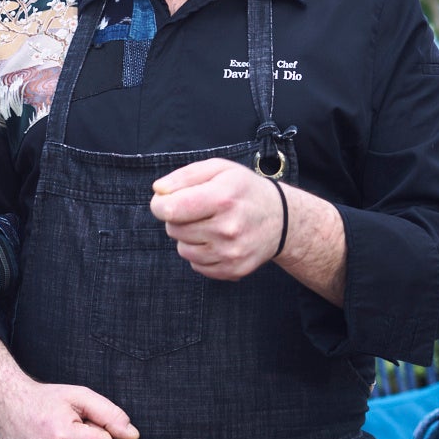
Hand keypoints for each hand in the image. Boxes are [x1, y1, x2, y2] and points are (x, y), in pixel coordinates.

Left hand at [150, 158, 282, 279]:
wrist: (280, 219)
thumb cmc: (243, 190)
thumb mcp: (218, 169)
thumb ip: (184, 176)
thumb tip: (158, 190)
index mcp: (222, 199)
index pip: (170, 210)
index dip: (159, 204)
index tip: (164, 200)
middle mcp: (227, 229)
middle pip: (173, 229)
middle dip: (177, 218)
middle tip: (198, 210)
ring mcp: (231, 253)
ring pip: (182, 250)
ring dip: (189, 237)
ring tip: (209, 225)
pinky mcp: (233, 270)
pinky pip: (196, 265)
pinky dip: (200, 253)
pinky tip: (217, 241)